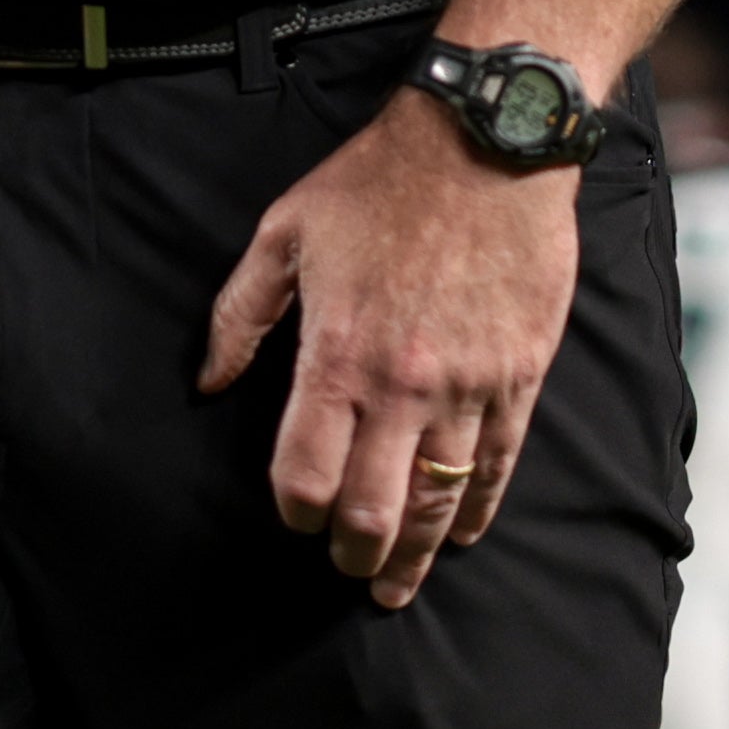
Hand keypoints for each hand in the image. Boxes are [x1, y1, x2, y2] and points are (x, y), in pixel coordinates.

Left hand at [198, 78, 578, 609]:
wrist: (485, 144)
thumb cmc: (377, 182)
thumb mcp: (283, 232)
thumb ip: (239, 315)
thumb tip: (208, 382)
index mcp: (337, 356)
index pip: (306, 473)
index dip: (294, 511)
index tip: (293, 516)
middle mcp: (402, 387)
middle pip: (373, 511)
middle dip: (354, 555)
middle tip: (347, 569)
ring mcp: (467, 388)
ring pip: (438, 503)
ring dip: (415, 556)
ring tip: (397, 584)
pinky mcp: (519, 378)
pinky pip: (497, 466)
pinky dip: (476, 510)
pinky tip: (460, 534)